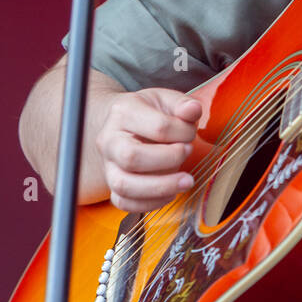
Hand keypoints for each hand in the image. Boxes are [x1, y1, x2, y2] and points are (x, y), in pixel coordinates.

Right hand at [95, 89, 202, 212]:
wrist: (122, 124)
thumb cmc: (148, 112)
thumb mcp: (164, 99)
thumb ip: (181, 104)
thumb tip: (193, 109)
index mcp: (123, 112)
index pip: (158, 127)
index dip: (182, 132)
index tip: (191, 132)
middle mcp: (110, 140)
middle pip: (132, 158)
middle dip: (169, 159)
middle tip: (187, 151)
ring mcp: (108, 164)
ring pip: (124, 185)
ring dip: (161, 187)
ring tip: (186, 180)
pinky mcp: (111, 185)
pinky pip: (123, 202)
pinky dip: (150, 203)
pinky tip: (170, 193)